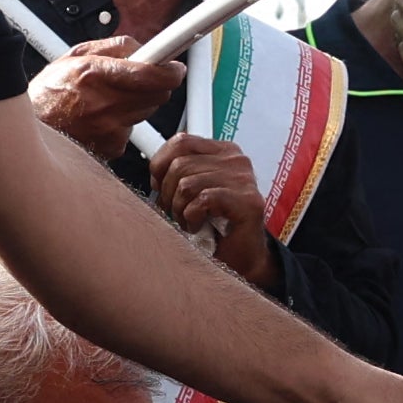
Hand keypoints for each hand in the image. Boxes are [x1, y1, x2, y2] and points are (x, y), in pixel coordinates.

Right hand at [28, 36, 182, 160]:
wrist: (30, 132)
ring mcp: (109, 128)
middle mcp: (104, 103)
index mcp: (94, 75)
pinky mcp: (112, 147)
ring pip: (146, 111)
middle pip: (158, 95)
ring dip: (137, 103)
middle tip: (140, 80)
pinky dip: (123, 123)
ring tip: (109, 100)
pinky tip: (101, 119)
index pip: (151, 74)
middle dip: (155, 85)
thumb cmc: (48, 94)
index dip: (170, 70)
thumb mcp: (73, 57)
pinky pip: (132, 130)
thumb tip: (141, 47)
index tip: (176, 67)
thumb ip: (112, 47)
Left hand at [145, 133, 276, 285]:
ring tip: (188, 221)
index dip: (160, 165)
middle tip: (175, 212)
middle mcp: (237, 161)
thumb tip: (156, 170)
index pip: (181, 142)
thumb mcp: (193, 191)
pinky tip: (198, 226)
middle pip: (179, 164)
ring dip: (179, 209)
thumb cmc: (215, 228)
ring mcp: (245, 180)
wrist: (240, 260)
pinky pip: (201, 201)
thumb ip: (180, 172)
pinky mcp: (247, 201)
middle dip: (168, 193)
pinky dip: (192, 218)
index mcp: (223, 152)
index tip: (160, 186)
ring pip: (186, 184)